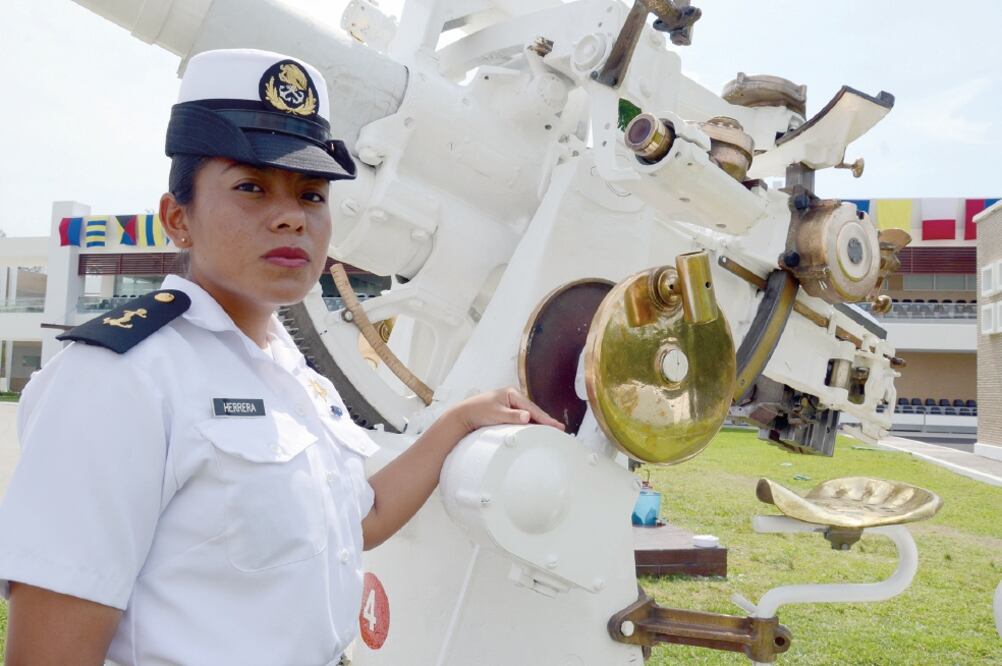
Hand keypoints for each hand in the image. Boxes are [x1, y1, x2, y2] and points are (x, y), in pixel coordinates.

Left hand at [446, 387, 565, 435]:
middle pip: (533, 410)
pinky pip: (522, 417)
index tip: (556, 426)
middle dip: (545, 420)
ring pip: (528, 414)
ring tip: (552, 430)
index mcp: (511, 393)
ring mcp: (510, 404)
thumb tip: (527, 416)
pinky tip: (536, 429)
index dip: (544, 418)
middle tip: (560, 429)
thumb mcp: (496, 414)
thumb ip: (512, 416)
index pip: (532, 408)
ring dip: (538, 422)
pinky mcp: (507, 412)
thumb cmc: (477, 412)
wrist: (463, 415)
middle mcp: (512, 397)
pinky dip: (530, 423)